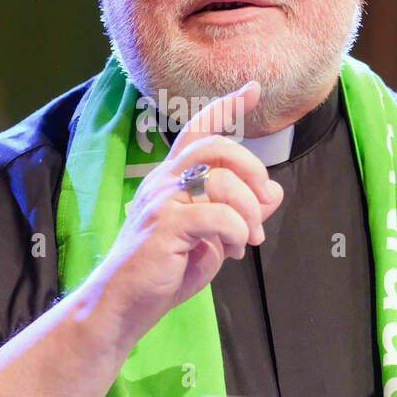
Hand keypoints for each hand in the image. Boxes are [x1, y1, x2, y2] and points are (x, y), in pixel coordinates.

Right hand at [87, 80, 284, 342]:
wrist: (122, 306)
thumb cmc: (163, 272)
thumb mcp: (212, 239)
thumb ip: (239, 213)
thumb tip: (274, 191)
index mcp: (171, 178)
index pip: (198, 130)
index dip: (227, 106)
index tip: (254, 89)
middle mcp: (163, 180)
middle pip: (217, 147)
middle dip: (253, 170)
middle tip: (264, 202)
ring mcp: (160, 199)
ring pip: (222, 181)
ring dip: (248, 212)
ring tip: (248, 240)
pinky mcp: (163, 224)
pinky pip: (218, 215)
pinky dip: (237, 233)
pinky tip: (234, 251)